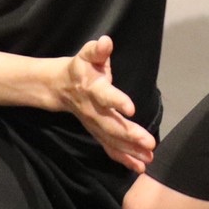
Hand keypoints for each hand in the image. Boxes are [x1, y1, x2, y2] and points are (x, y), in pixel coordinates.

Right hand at [55, 36, 155, 171]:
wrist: (59, 87)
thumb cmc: (81, 68)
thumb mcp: (86, 54)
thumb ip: (97, 50)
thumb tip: (106, 42)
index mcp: (93, 88)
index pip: (105, 95)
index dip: (117, 101)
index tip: (131, 108)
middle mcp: (93, 110)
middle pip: (111, 124)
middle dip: (130, 135)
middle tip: (149, 143)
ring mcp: (94, 124)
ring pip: (112, 140)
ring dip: (130, 151)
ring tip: (148, 158)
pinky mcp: (96, 132)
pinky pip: (109, 148)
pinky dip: (124, 159)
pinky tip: (139, 167)